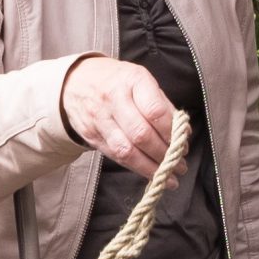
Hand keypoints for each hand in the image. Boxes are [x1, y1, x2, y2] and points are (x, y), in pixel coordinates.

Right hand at [62, 57, 176, 178]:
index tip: (182, 144)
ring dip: (151, 168)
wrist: (75, 82)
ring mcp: (99, 119)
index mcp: (132, 80)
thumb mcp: (141, 80)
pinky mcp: (91, 136)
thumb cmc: (117, 81)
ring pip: (127, 151)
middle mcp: (114, 99)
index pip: (155, 112)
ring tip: (168, 177)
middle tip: (180, 165)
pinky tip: (150, 173)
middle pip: (141, 135)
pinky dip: (136, 168)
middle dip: (164, 154)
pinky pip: (116, 156)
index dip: (171, 132)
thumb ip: (162, 104)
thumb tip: (182, 133)